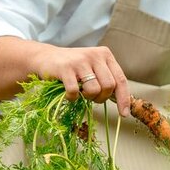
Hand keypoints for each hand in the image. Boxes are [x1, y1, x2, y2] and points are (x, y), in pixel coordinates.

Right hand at [0, 37, 131, 115]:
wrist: (45, 57)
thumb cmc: (73, 67)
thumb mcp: (93, 67)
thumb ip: (106, 78)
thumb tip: (123, 102)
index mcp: (105, 55)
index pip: (120, 79)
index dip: (123, 99)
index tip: (123, 114)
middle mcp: (94, 55)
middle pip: (108, 86)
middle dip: (101, 98)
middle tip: (91, 97)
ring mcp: (79, 61)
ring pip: (94, 90)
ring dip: (87, 97)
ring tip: (80, 93)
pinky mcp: (65, 68)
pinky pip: (75, 91)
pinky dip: (72, 98)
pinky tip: (69, 94)